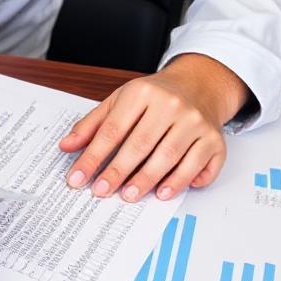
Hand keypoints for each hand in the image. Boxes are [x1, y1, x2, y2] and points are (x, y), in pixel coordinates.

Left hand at [59, 54, 248, 201]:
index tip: (78, 178)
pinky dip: (181, 181)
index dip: (93, 157)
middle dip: (118, 171)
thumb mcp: (119, 101)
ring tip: (129, 195)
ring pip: (169, 156)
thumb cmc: (154, 98)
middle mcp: (172, 105)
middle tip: (101, 191)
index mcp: (142, 93)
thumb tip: (66, 146)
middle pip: (140, 144)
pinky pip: (198, 165)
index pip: (113, 130)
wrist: (198, 85)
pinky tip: (163, 192)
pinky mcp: (214, 139)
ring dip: (147, 180)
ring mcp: (196, 122)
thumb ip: (92, 125)